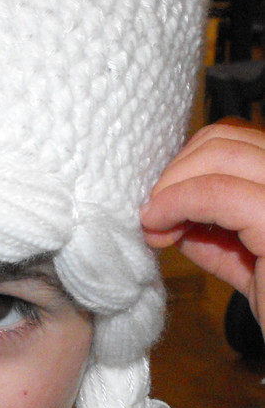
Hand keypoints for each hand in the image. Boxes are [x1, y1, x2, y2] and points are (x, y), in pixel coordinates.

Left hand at [141, 119, 264, 324]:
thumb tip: (170, 217)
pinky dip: (176, 203)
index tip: (162, 203)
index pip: (239, 139)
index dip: (190, 164)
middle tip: (153, 213)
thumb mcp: (254, 269)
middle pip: (226, 138)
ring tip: (154, 223)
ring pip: (220, 152)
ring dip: (171, 185)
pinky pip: (216, 192)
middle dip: (177, 171)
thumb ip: (220, 238)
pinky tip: (159, 227)